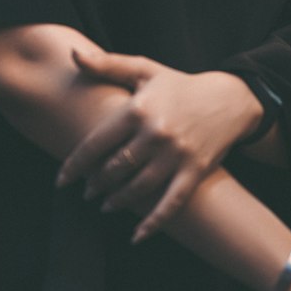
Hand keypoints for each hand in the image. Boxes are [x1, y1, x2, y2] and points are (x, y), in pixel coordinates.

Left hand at [55, 48, 257, 236]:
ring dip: (118, 202)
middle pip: (115, 168)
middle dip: (96, 184)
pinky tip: (137, 236)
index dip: (75, 165)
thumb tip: (73, 55)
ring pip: (138, 188)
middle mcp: (156, 133)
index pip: (96, 143)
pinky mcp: (195, 171)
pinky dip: (153, 223)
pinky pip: (171, 203)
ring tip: (106, 206)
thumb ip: (106, 65)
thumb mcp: (143, 69)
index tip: (61, 180)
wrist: (228, 99)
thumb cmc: (178, 86)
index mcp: (138, 110)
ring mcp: (177, 155)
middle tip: (87, 192)